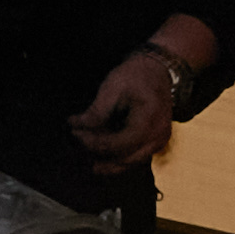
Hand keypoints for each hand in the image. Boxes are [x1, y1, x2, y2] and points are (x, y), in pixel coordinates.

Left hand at [72, 17, 215, 168]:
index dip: (94, 142)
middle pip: (125, 159)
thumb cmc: (136, 76)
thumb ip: (97, 111)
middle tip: (79, 142)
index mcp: (149, 121)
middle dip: (99, 154)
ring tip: (87, 155)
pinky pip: (135, 157)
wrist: (159, 71)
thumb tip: (75, 127)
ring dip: (108, 161)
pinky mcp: (156, 143)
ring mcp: (159, 142)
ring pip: (130, 163)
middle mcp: (158, 136)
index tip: (75, 132)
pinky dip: (117, 157)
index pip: (118, 144)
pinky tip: (101, 152)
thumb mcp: (113, 87)